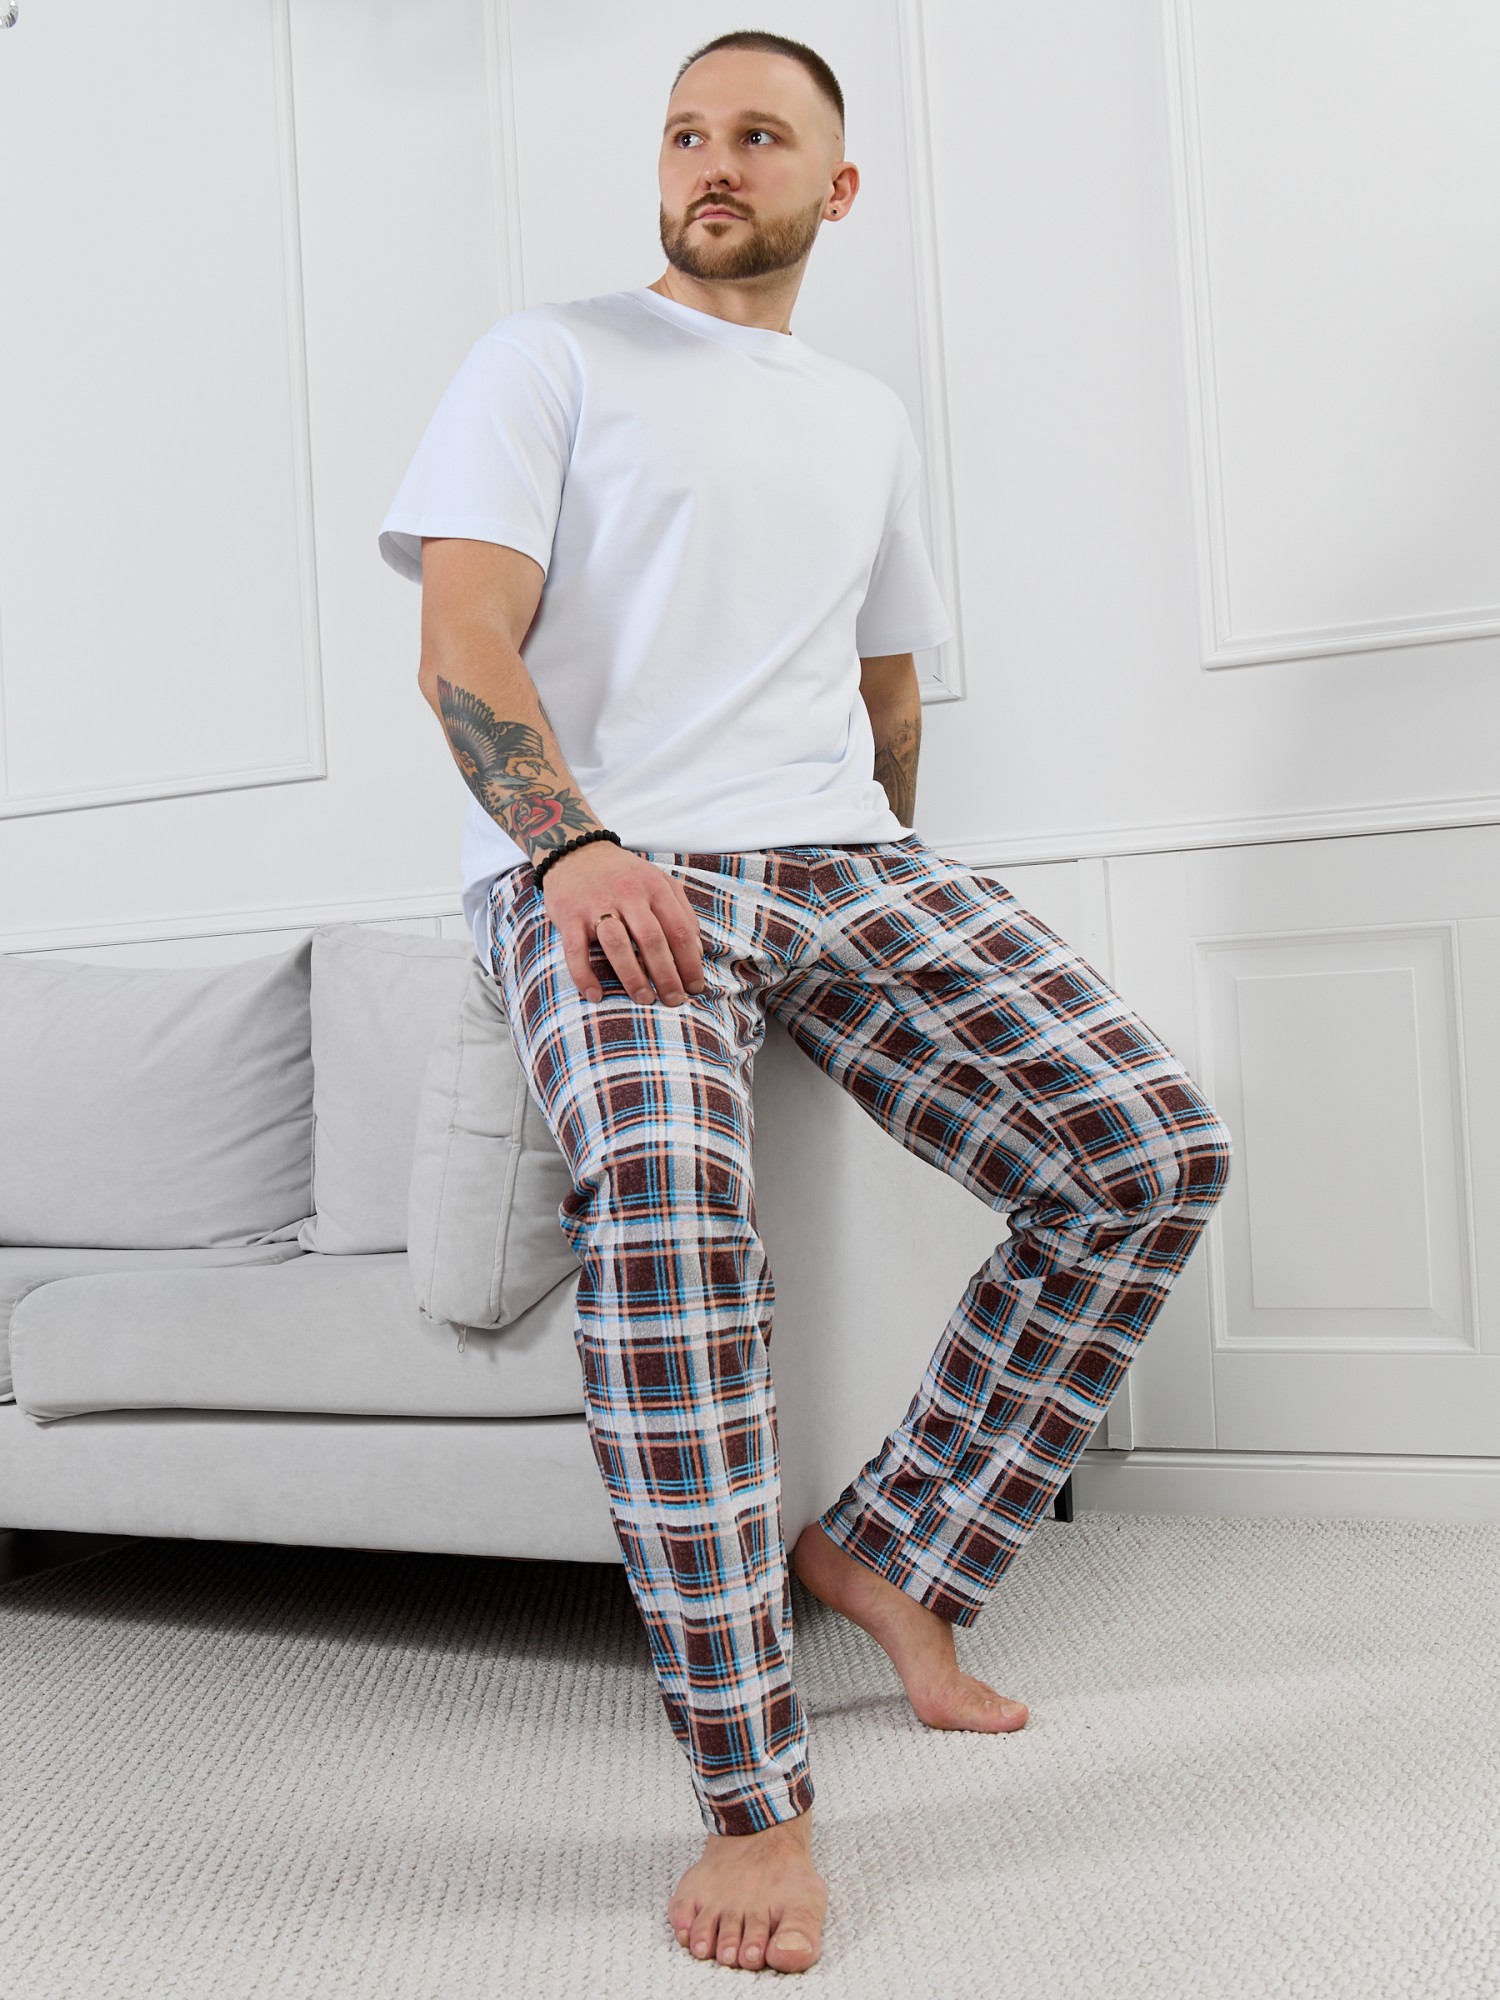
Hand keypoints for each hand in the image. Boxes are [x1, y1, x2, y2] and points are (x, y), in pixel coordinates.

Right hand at [540, 842, 707, 1006]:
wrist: (576, 853)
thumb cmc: (624, 876)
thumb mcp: (658, 882)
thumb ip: (681, 912)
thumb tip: (696, 952)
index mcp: (655, 888)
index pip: (680, 930)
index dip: (690, 963)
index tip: (695, 988)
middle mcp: (628, 894)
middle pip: (653, 940)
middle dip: (667, 976)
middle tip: (674, 1001)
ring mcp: (596, 905)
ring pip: (617, 945)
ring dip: (633, 977)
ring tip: (645, 999)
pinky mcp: (569, 916)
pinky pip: (576, 951)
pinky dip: (585, 976)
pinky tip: (596, 996)